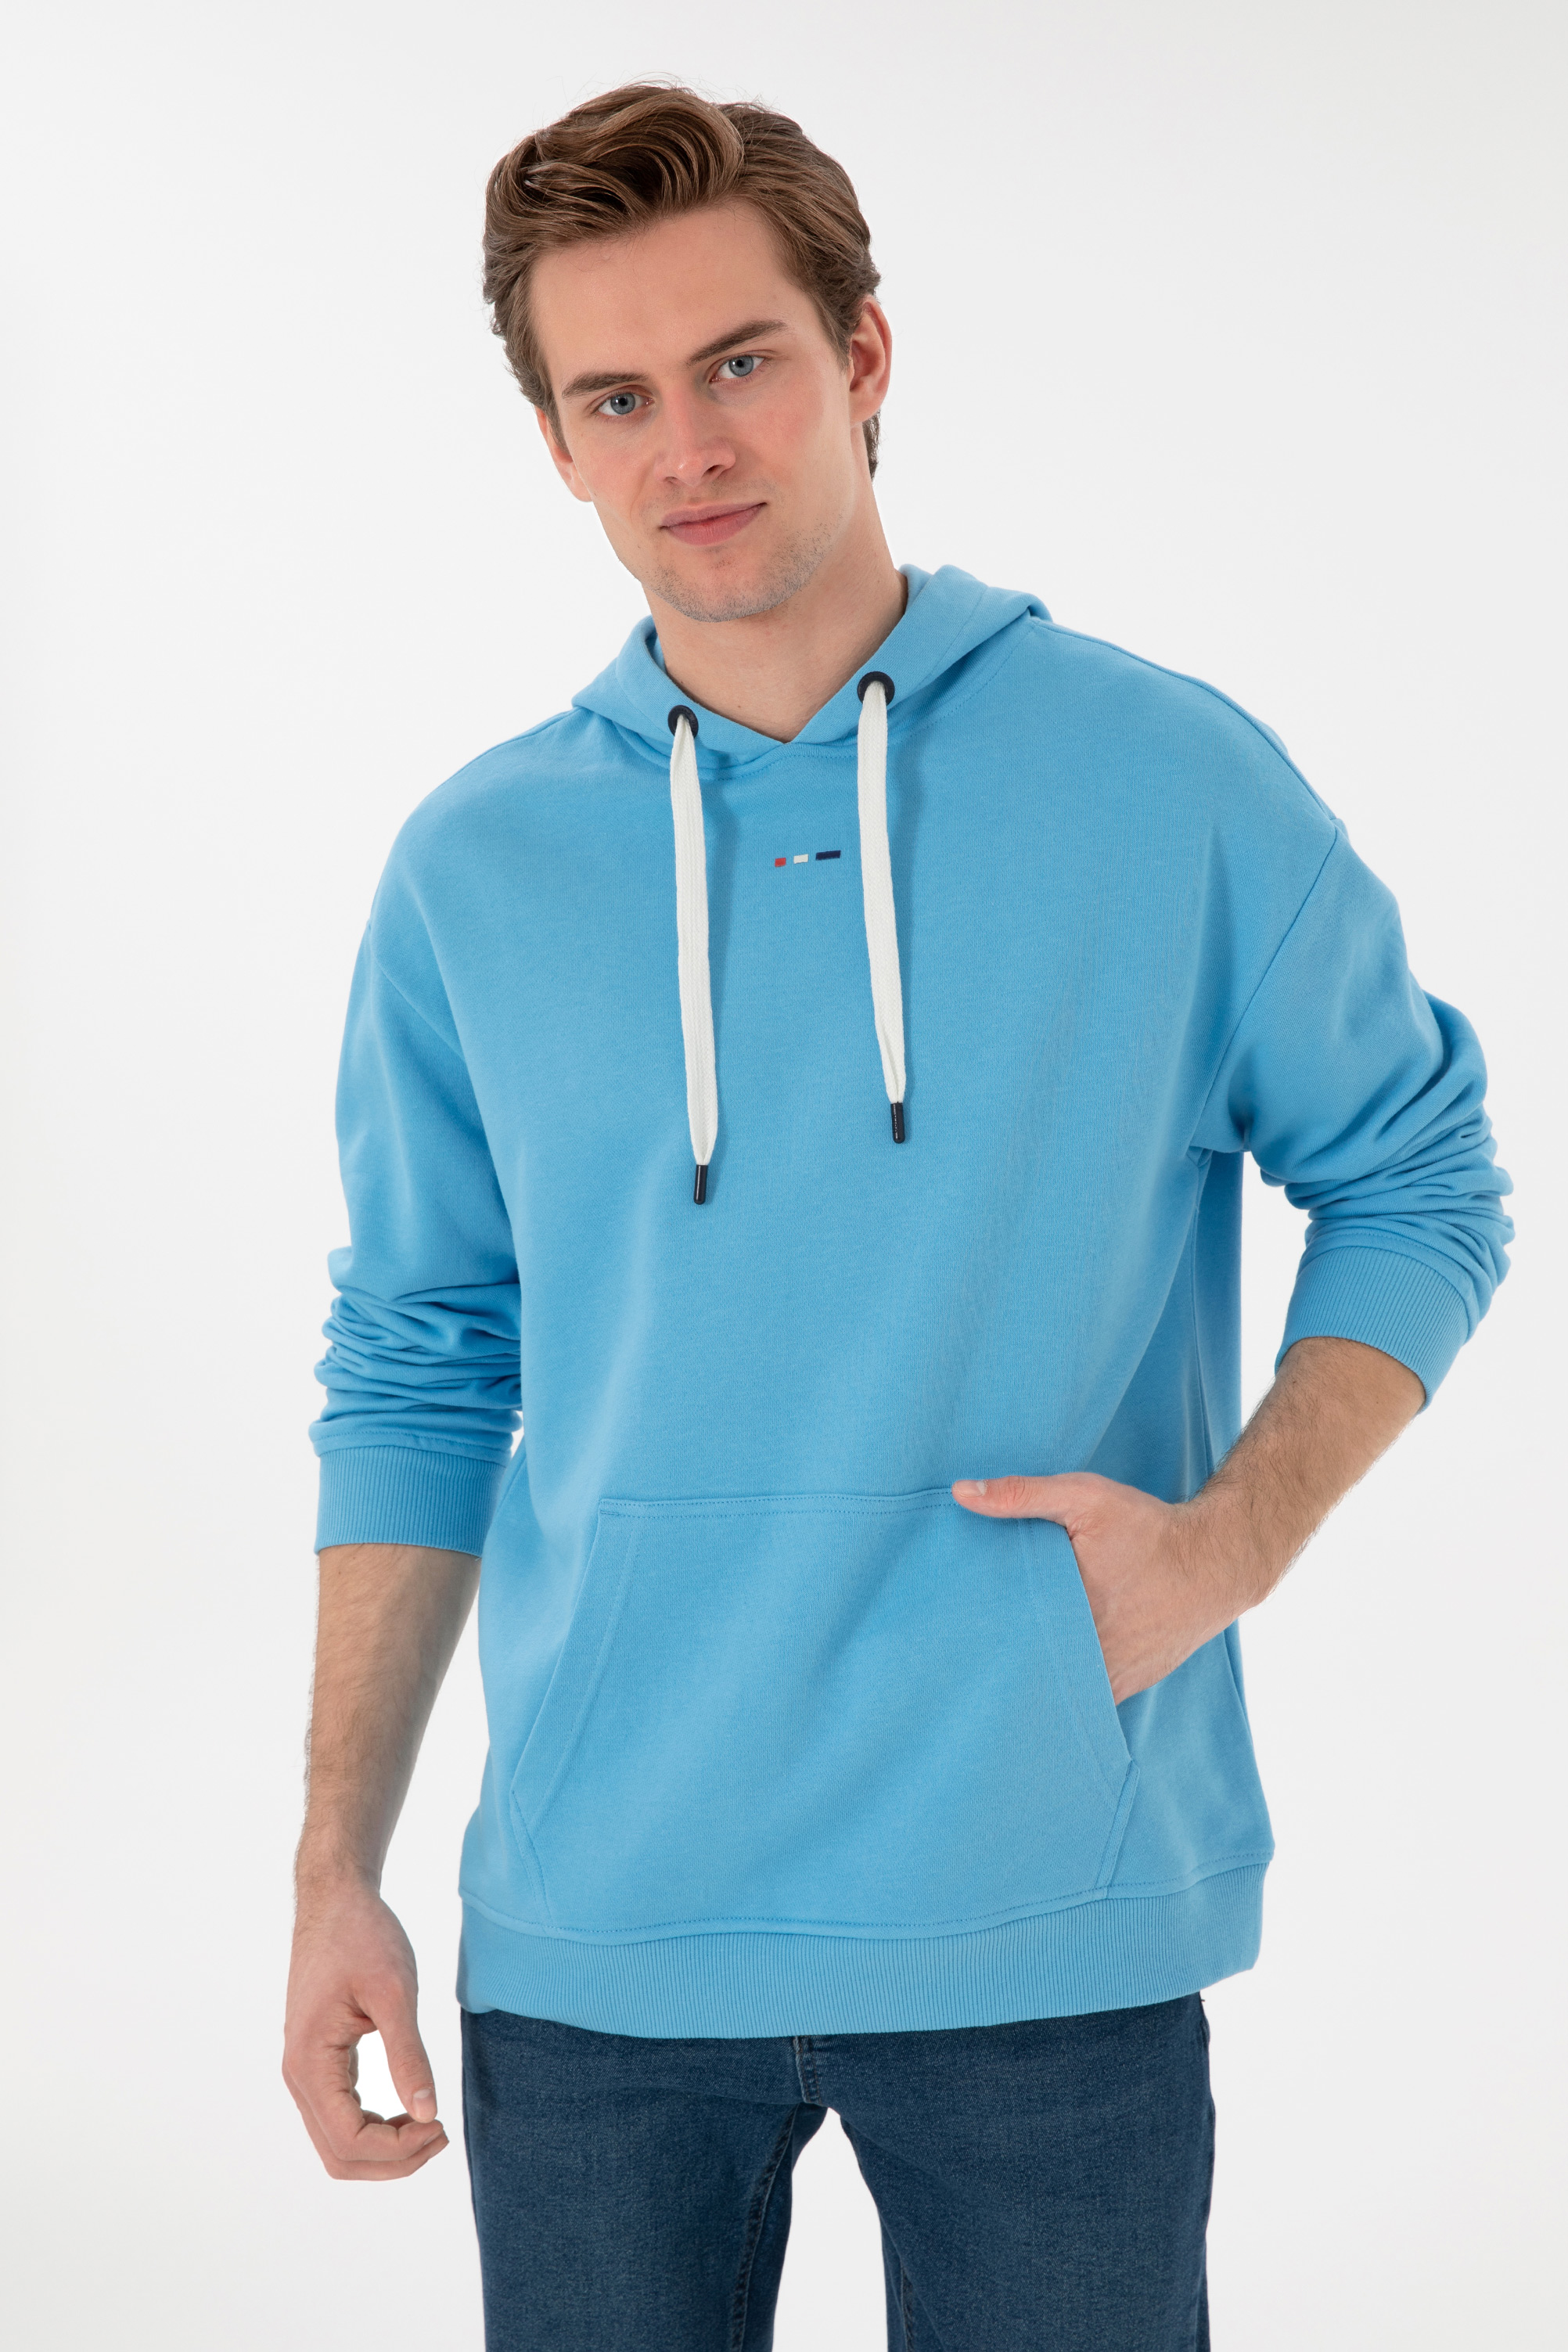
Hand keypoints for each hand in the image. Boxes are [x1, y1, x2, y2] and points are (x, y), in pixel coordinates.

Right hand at [282, 1877, 449, 2180]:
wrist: (335, 1901)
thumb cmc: (362, 1936)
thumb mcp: (393, 1991)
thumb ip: (408, 2055)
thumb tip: (428, 2113)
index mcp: (310, 2064)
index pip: (349, 2141)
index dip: (397, 2150)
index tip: (440, 2126)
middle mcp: (299, 2076)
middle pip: (339, 2155)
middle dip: (393, 2160)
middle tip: (440, 2134)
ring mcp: (305, 2071)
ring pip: (337, 2142)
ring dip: (384, 2149)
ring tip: (430, 2125)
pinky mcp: (319, 2061)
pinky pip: (340, 2116)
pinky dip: (375, 2128)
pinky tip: (409, 2109)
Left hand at [952, 1471, 1251, 1701]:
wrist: (1217, 1563)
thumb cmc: (1149, 1530)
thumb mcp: (1085, 1498)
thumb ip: (1022, 1495)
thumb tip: (960, 1493)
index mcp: (1068, 1614)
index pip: (1002, 1639)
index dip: (973, 1635)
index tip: (948, 1630)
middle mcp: (1089, 1657)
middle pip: (1024, 1670)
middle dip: (996, 1661)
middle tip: (961, 1650)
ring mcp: (1109, 1678)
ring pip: (1053, 1691)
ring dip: (1029, 1678)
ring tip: (994, 1670)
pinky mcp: (1125, 1686)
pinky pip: (1081, 1699)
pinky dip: (1061, 1688)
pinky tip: (1041, 1673)